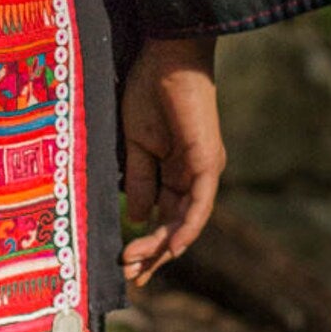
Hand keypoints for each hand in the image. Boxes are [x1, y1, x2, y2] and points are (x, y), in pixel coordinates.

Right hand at [120, 34, 224, 290]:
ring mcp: (202, 171)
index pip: (163, 218)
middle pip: (175, 226)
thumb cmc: (147, 92)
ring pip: (187, 222)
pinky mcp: (206, 162)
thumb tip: (136, 218)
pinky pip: (200, 204)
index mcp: (175, 173)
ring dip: (163, 247)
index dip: (146, 243)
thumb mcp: (134, 146)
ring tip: (138, 265)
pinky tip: (172, 248)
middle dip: (152, 253)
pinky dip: (188, 227)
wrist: (165, 58)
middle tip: (129, 273)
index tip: (124, 263)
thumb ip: (137, 182)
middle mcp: (193, 177)